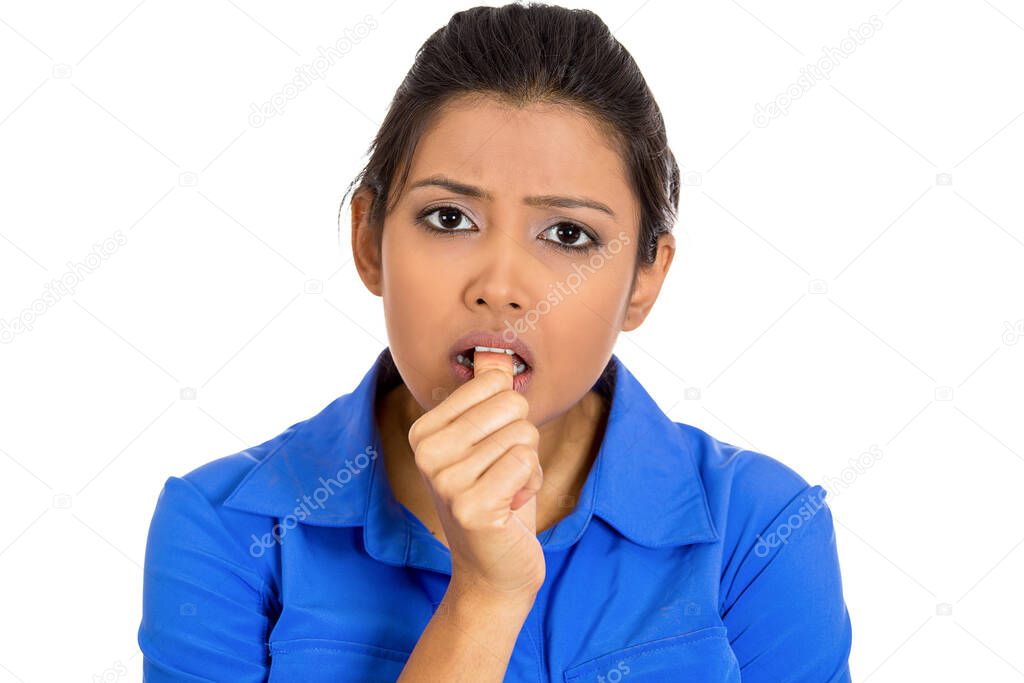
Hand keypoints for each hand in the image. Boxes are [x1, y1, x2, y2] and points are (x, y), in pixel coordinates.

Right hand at [407, 351, 545, 599]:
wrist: (493, 569)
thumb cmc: (495, 498)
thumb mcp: (485, 444)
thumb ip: (486, 401)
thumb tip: (497, 359)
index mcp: (424, 432)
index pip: (493, 382)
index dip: (508, 413)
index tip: (491, 447)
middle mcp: (428, 454)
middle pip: (512, 405)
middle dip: (522, 438)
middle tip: (503, 472)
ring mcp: (447, 481)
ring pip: (524, 435)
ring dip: (527, 466)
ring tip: (505, 491)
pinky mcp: (473, 506)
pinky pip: (527, 462)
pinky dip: (531, 483)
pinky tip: (510, 506)